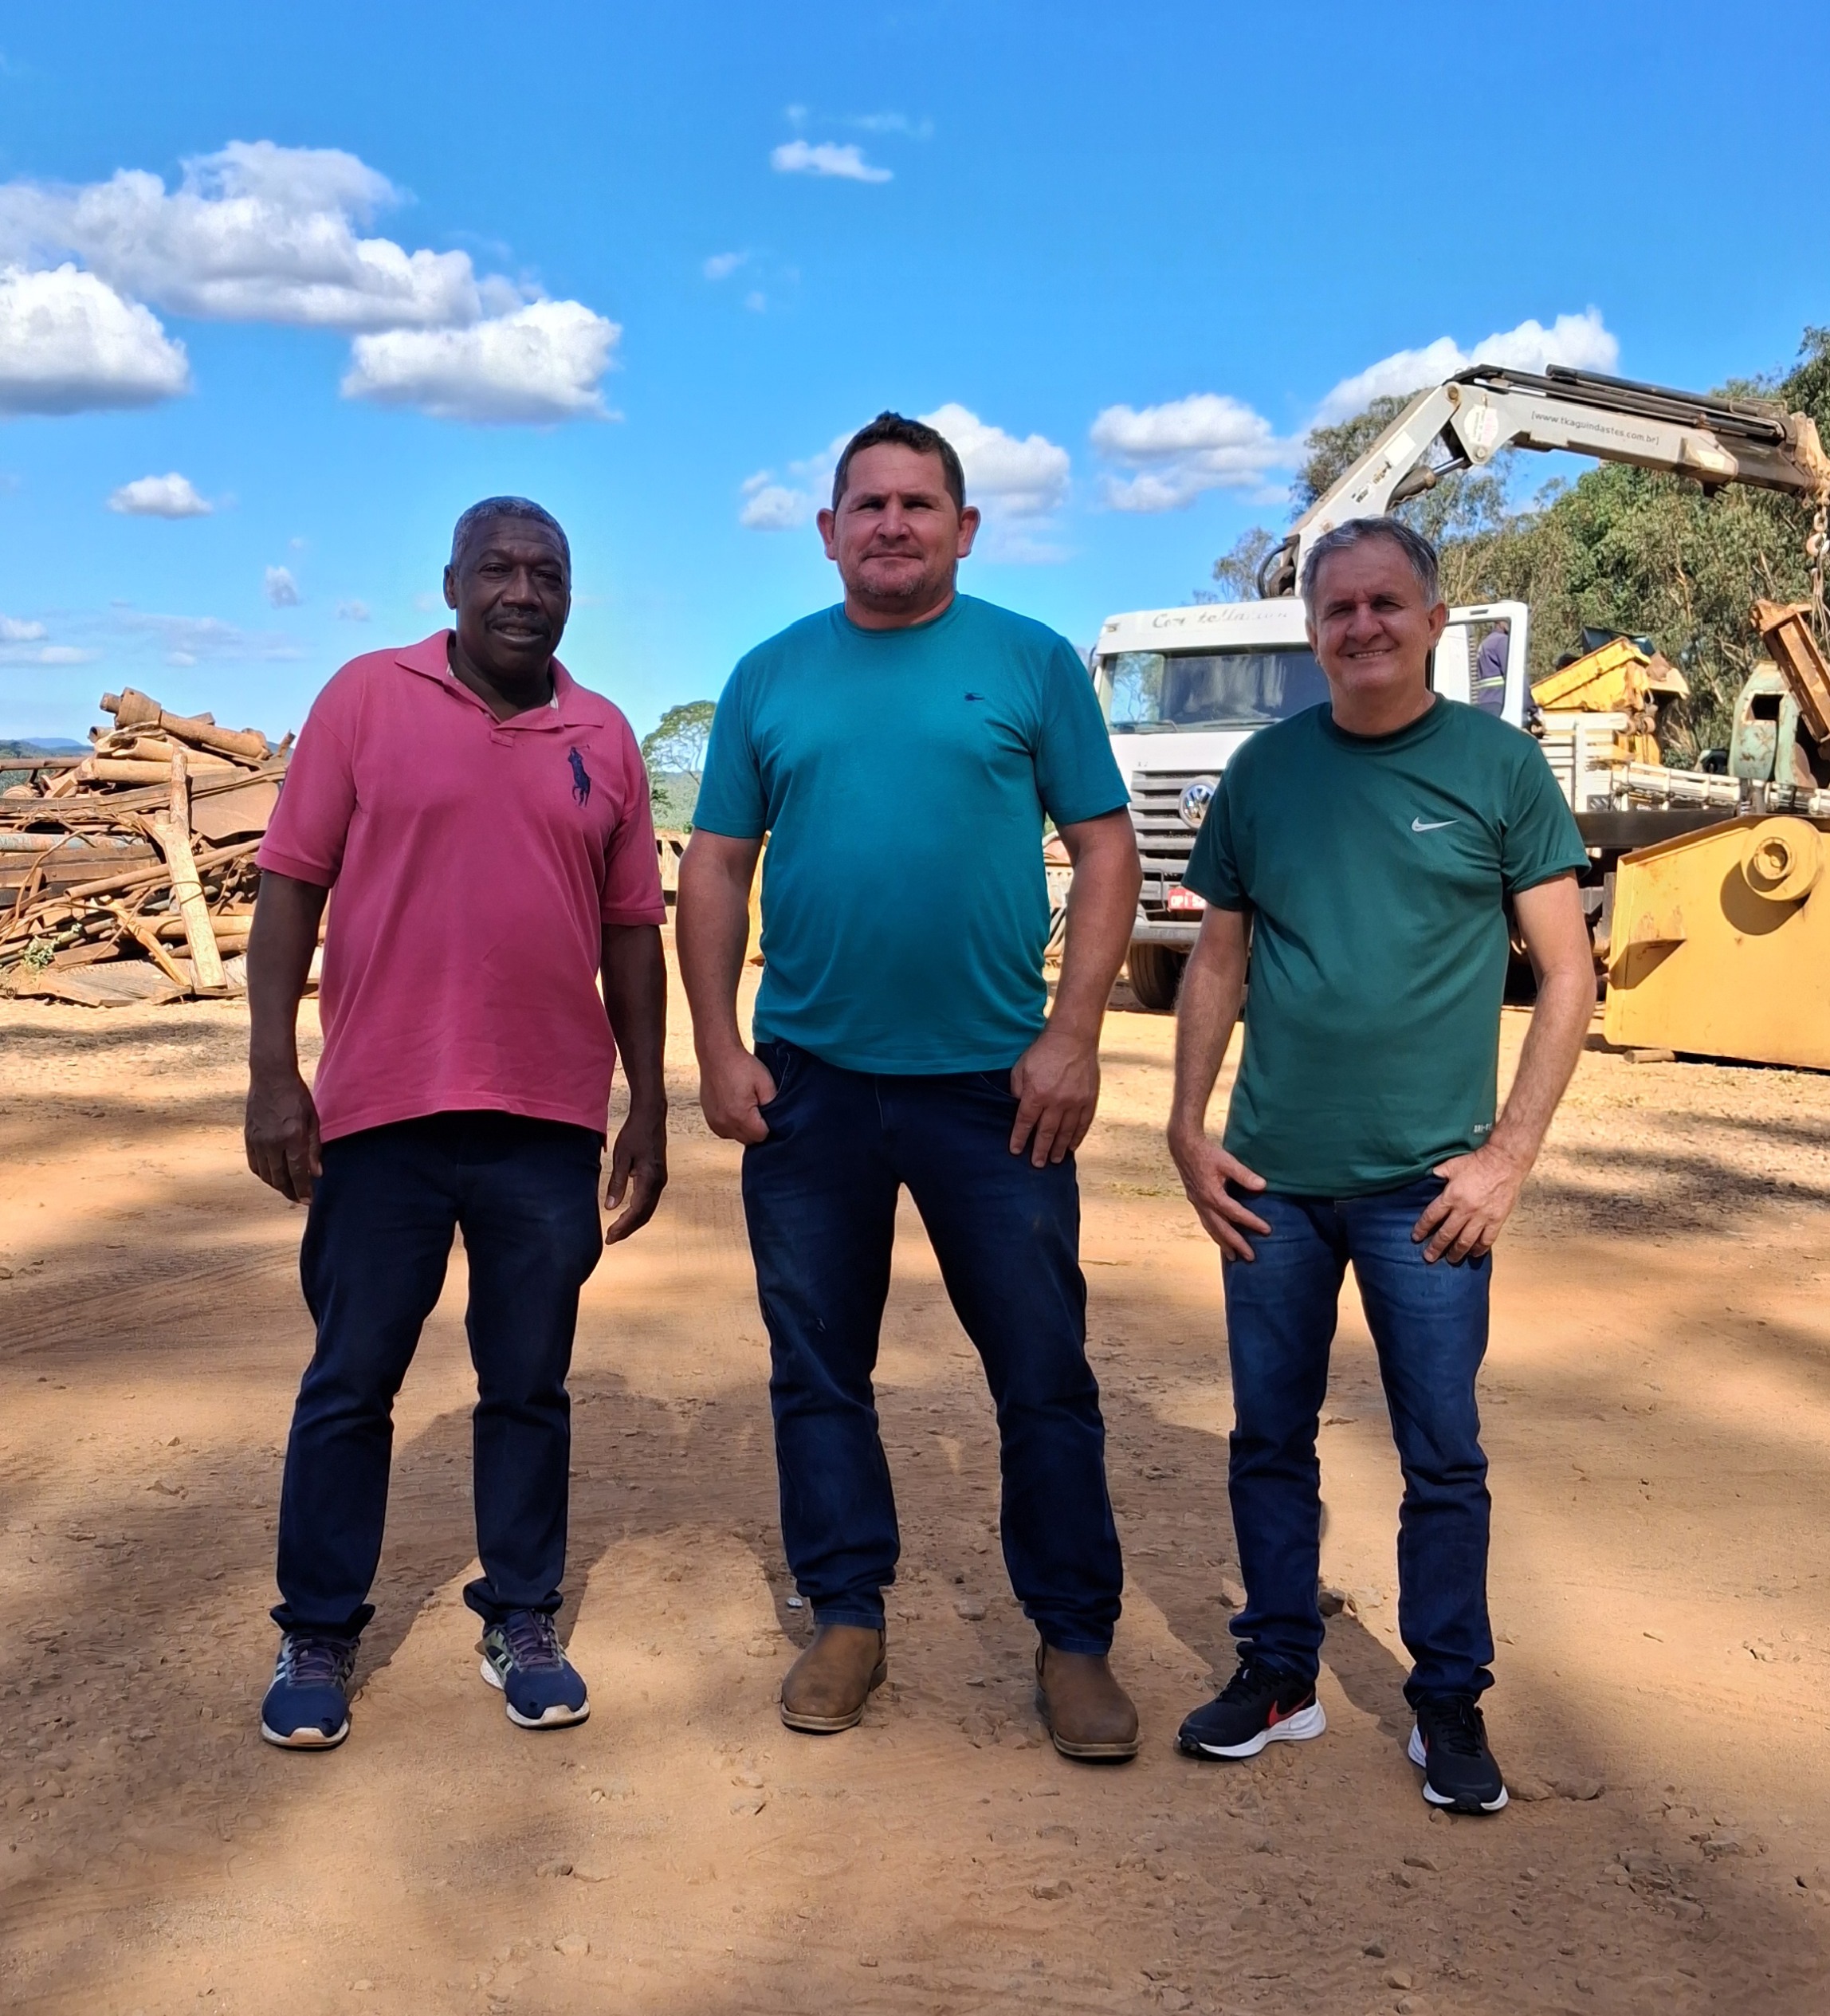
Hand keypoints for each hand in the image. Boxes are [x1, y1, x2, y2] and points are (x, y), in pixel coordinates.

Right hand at [245, 1066, 321, 1203]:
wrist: (270, 1078)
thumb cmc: (297, 1097)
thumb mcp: (312, 1120)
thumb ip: (314, 1148)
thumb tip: (316, 1173)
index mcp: (292, 1136)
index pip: (298, 1172)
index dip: (303, 1190)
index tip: (308, 1201)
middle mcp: (273, 1142)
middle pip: (280, 1178)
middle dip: (290, 1192)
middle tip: (299, 1199)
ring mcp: (258, 1140)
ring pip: (266, 1174)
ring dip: (277, 1185)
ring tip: (288, 1189)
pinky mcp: (248, 1138)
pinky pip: (255, 1164)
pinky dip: (264, 1174)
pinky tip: (272, 1176)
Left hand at [603, 1100, 667, 1245]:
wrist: (651, 1116)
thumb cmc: (635, 1133)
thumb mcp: (621, 1157)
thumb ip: (617, 1183)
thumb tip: (610, 1207)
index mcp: (650, 1179)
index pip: (637, 1211)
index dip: (623, 1226)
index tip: (609, 1237)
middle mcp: (659, 1182)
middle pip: (645, 1214)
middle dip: (628, 1229)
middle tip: (610, 1239)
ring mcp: (661, 1180)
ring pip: (648, 1209)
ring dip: (633, 1222)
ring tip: (617, 1231)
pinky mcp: (658, 1176)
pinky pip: (649, 1200)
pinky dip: (638, 1211)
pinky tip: (627, 1213)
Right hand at [697, 1045, 777, 1144]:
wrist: (717, 1054)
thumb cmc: (740, 1065)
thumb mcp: (765, 1082)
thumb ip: (773, 1105)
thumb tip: (776, 1121)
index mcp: (740, 1115)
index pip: (761, 1136)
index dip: (768, 1126)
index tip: (767, 1112)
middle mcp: (724, 1123)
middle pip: (748, 1140)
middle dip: (756, 1129)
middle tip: (758, 1108)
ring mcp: (714, 1121)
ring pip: (736, 1137)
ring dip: (743, 1128)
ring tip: (746, 1107)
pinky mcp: (708, 1118)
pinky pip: (725, 1131)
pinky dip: (732, 1125)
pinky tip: (735, 1108)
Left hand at [1008, 1026, 1099, 1166]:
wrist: (1072, 1038)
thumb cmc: (1043, 1051)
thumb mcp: (1021, 1068)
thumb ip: (1018, 1090)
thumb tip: (1019, 1106)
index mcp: (1036, 1094)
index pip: (1025, 1123)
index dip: (1019, 1138)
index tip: (1016, 1151)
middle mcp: (1056, 1102)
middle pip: (1046, 1133)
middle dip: (1040, 1150)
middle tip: (1037, 1164)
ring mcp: (1075, 1102)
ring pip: (1065, 1132)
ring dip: (1059, 1148)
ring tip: (1054, 1160)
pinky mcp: (1089, 1099)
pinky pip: (1083, 1124)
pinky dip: (1077, 1137)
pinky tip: (1072, 1146)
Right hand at [1168, 1119, 1268, 1260]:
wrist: (1183, 1147)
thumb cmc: (1206, 1152)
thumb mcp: (1227, 1161)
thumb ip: (1244, 1175)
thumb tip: (1262, 1186)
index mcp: (1212, 1195)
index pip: (1236, 1214)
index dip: (1252, 1223)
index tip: (1267, 1230)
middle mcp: (1204, 1203)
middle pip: (1222, 1229)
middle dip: (1236, 1244)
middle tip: (1250, 1257)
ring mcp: (1198, 1204)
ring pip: (1211, 1229)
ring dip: (1223, 1244)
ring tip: (1233, 1257)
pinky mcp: (1195, 1201)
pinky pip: (1205, 1222)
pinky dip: (1214, 1233)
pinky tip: (1218, 1238)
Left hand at [1414, 1145, 1527, 1262]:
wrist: (1505, 1162)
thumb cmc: (1477, 1162)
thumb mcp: (1452, 1165)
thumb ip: (1438, 1174)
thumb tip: (1427, 1179)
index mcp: (1451, 1196)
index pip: (1431, 1217)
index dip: (1422, 1229)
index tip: (1416, 1237)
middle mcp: (1465, 1210)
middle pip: (1446, 1234)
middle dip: (1436, 1248)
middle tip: (1428, 1257)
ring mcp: (1482, 1217)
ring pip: (1466, 1241)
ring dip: (1456, 1252)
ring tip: (1450, 1259)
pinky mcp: (1497, 1220)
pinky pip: (1487, 1240)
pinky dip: (1479, 1249)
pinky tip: (1473, 1254)